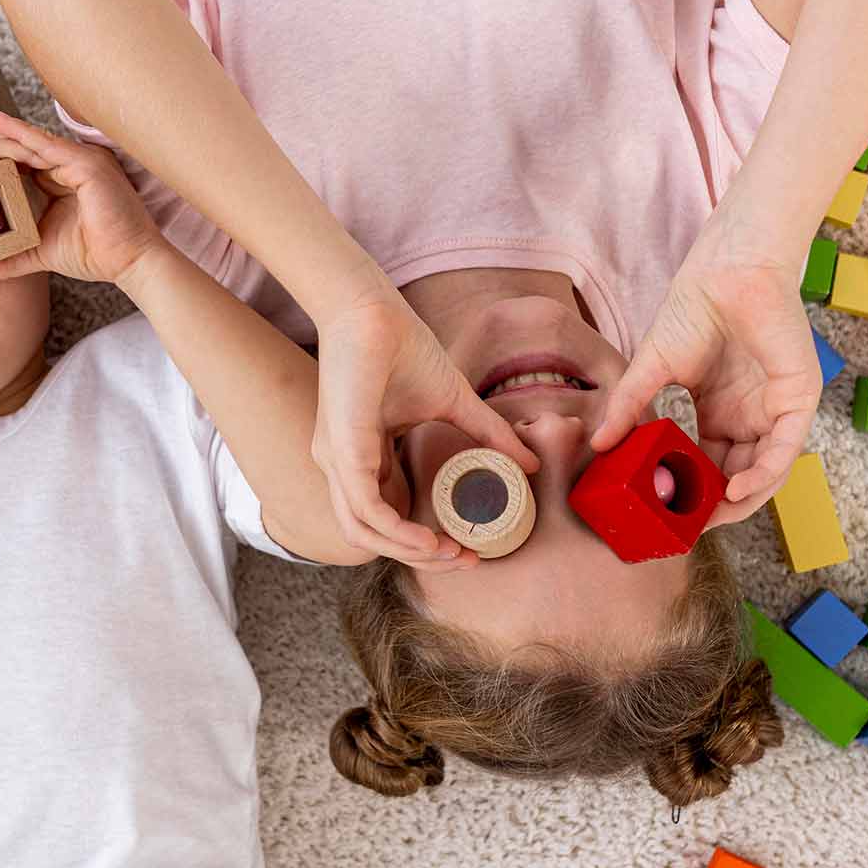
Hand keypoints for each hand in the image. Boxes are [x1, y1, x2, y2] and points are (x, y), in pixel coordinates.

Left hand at [0, 111, 162, 285]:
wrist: (131, 263)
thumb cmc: (96, 255)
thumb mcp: (40, 253)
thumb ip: (8, 259)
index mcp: (61, 179)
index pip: (16, 163)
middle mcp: (70, 164)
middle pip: (16, 149)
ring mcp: (79, 161)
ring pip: (26, 145)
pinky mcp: (87, 164)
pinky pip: (47, 145)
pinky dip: (22, 134)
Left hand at [312, 293, 540, 568]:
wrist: (372, 308)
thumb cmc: (403, 347)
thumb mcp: (454, 401)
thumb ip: (487, 434)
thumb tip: (531, 461)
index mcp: (360, 457)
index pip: (385, 518)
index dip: (423, 541)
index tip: (466, 546)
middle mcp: (341, 466)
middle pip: (372, 537)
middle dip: (421, 557)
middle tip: (464, 559)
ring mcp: (336, 461)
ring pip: (363, 534)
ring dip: (409, 553)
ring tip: (450, 553)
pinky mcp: (342, 452)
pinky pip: (365, 511)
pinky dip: (397, 533)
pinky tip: (429, 539)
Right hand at [590, 217, 818, 527]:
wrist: (725, 273)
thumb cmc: (693, 311)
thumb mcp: (651, 370)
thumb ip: (628, 408)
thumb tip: (597, 445)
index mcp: (718, 415)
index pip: (707, 467)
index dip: (690, 494)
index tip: (667, 516)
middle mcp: (749, 419)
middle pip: (737, 477)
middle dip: (715, 507)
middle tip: (688, 527)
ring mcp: (775, 412)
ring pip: (764, 472)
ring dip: (740, 501)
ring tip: (711, 517)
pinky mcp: (797, 400)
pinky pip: (784, 450)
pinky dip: (763, 476)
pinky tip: (736, 492)